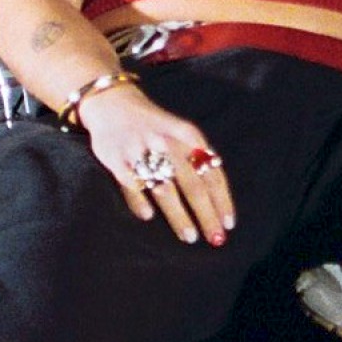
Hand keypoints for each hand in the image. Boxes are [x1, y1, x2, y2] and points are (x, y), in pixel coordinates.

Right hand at [79, 84, 235, 246]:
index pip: (212, 173)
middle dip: (206, 215)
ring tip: (189, 236)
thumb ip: (199, 157)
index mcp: (188, 135)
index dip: (222, 200)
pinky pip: (132, 186)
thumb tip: (218, 197)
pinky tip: (148, 217)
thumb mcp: (182, 132)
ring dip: (179, 216)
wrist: (113, 102)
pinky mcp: (117, 159)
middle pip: (193, 186)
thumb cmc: (155, 125)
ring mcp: (141, 151)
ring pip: (165, 190)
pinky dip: (140, 202)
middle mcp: (167, 143)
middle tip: (215, 239)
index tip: (229, 224)